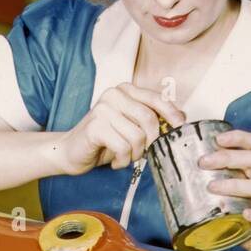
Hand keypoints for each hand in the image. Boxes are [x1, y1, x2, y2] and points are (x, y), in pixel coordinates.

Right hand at [59, 84, 185, 175]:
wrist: (70, 152)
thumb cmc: (103, 141)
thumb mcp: (130, 126)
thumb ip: (151, 118)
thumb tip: (180, 118)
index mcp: (124, 90)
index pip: (156, 99)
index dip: (171, 114)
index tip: (179, 127)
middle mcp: (114, 95)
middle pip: (149, 119)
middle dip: (151, 142)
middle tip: (143, 153)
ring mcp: (103, 109)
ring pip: (137, 136)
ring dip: (134, 154)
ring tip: (124, 157)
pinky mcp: (95, 127)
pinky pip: (122, 147)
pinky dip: (122, 160)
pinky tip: (114, 160)